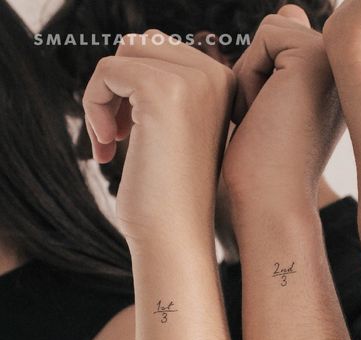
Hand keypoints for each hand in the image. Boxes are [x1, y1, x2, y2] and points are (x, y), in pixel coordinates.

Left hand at [83, 30, 234, 248]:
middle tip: (118, 134)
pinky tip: (108, 148)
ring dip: (106, 95)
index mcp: (226, 84)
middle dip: (120, 86)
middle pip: (143, 44)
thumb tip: (133, 47)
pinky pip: (107, 71)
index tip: (130, 131)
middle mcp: (216, 76)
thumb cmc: (172, 193)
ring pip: (124, 53)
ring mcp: (193, 82)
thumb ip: (169, 87)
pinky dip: (94, 106)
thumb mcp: (178, 129)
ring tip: (111, 139)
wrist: (177, 235)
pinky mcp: (161, 92)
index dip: (134, 86)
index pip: (163, 50)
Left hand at [221, 5, 342, 222]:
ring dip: (252, 77)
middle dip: (256, 77)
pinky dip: (251, 74)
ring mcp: (337, 63)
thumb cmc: (262, 169)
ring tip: (266, 120)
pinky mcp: (320, 58)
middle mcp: (345, 73)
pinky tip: (266, 113)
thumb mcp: (268, 106)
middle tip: (265, 125)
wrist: (270, 205)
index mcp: (337, 85)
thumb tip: (290, 7)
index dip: (262, 80)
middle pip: (280, 34)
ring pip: (274, 31)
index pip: (287, 45)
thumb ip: (282, 55)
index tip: (269, 128)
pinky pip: (268, 34)